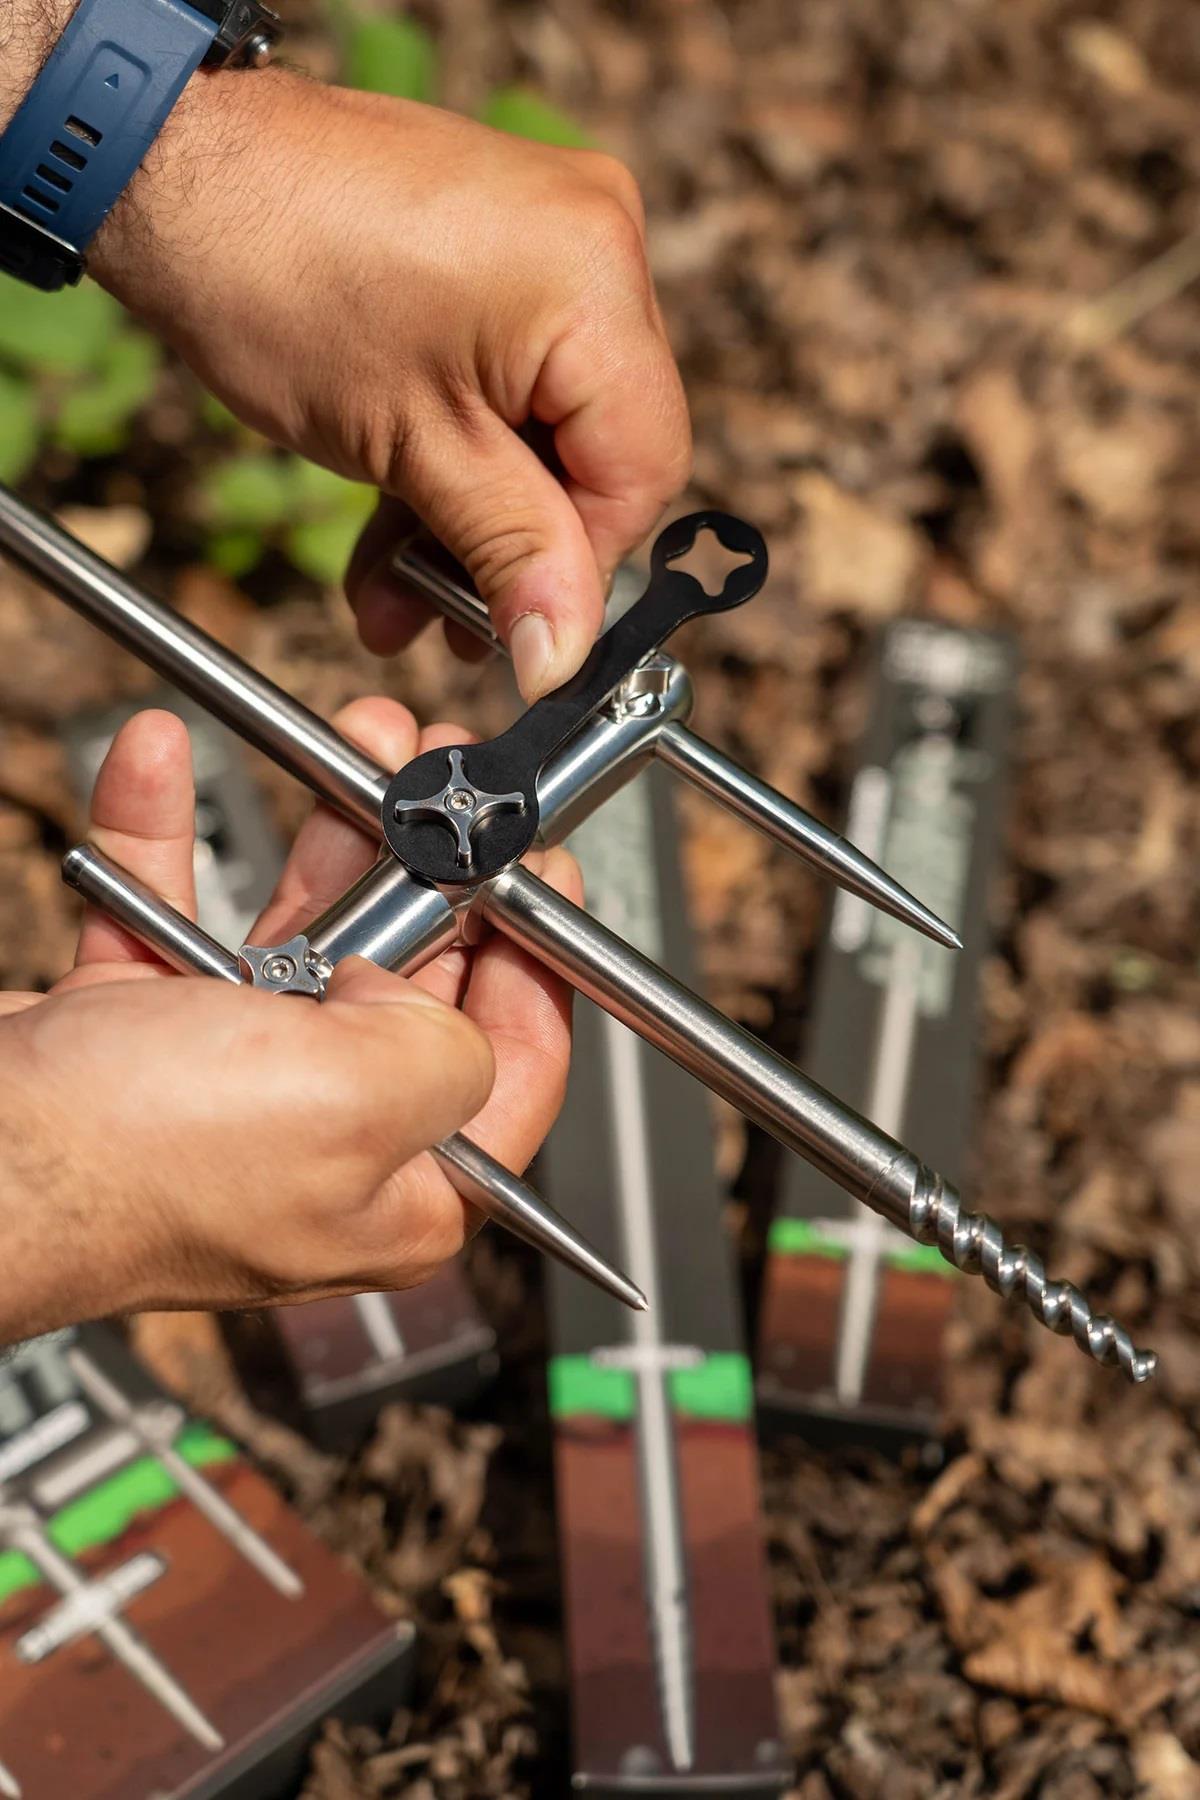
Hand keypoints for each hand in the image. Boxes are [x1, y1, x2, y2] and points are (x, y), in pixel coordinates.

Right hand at [0, 703, 578, 1341]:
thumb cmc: (136, 1168)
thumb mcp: (354, 1100)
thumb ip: (445, 1049)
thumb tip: (441, 1002)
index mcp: (400, 1188)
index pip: (514, 1069)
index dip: (536, 958)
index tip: (545, 868)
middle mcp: (323, 1144)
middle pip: (412, 985)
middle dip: (431, 867)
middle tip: (446, 783)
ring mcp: (230, 1090)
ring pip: (300, 937)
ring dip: (325, 836)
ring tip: (362, 746)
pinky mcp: (139, 1039)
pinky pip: (170, 915)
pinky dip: (162, 835)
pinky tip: (159, 760)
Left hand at [92, 73, 691, 699]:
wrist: (176, 170)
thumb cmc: (276, 279)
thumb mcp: (411, 449)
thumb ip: (508, 553)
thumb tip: (561, 657)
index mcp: (595, 284)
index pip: (641, 471)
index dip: (581, 567)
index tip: (521, 633)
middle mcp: (600, 245)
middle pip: (597, 451)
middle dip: (512, 548)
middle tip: (445, 622)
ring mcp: (555, 239)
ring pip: (547, 427)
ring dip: (473, 518)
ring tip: (397, 589)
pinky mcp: (506, 247)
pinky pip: (512, 378)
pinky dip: (459, 452)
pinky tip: (397, 522)